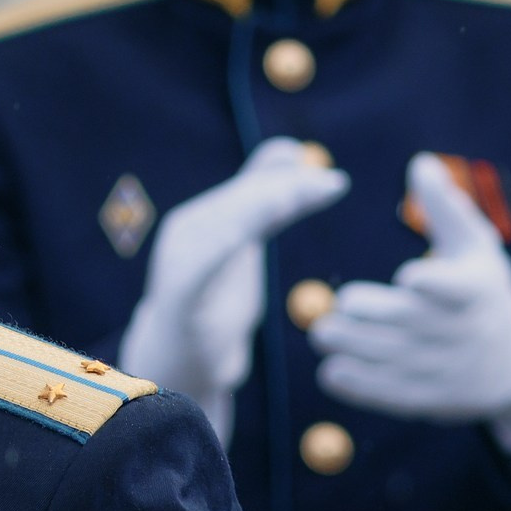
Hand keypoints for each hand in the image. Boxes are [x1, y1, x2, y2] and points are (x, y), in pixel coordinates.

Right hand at [120, 139, 350, 442]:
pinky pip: (197, 268)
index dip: (290, 183)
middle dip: (285, 191)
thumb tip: (290, 150)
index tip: (334, 182)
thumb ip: (262, 199)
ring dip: (259, 209)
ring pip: (221, 227)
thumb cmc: (212, 301)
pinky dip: (217, 248)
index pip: (252, 194)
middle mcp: (187, 231)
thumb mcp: (244, 246)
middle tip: (332, 186)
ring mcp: (179, 262)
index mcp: (205, 218)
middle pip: (239, 204)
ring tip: (298, 200)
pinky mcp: (176, 298)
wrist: (177, 359)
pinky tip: (241, 239)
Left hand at [308, 153, 510, 454]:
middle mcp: (464, 333)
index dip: (437, 284)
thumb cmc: (483, 289)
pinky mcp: (430, 398)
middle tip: (338, 305)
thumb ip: (445, 207)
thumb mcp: (475, 246)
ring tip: (320, 333)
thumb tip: (420, 164)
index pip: (461, 289)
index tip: (409, 276)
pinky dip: (362, 387)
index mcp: (478, 290)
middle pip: (417, 326)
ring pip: (399, 362)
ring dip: (357, 350)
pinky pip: (393, 395)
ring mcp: (448, 369)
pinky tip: (330, 372)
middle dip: (375, 317)